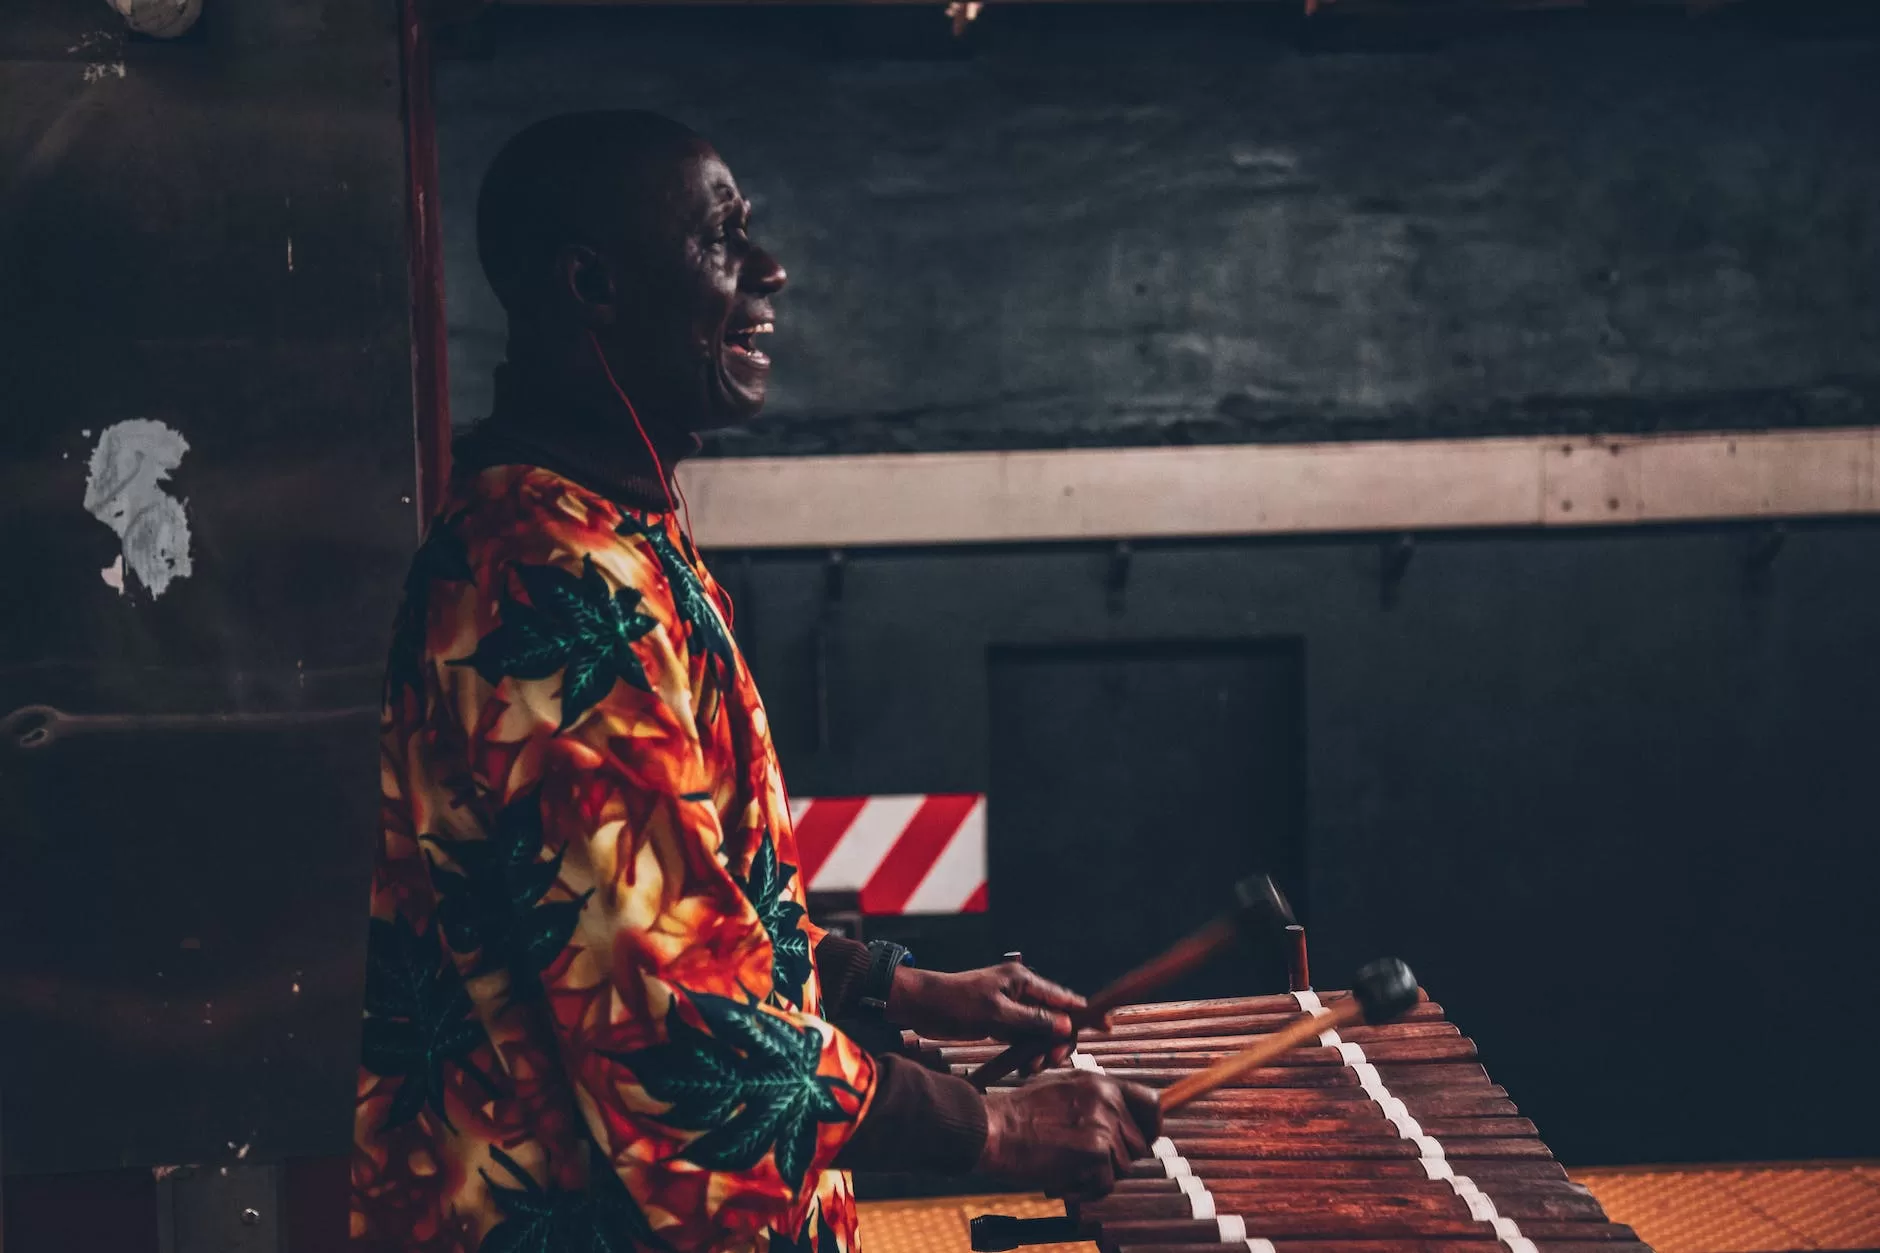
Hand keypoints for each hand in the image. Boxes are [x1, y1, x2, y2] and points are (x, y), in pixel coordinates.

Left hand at [886, 962, 1086, 1073]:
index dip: (1086, 1012)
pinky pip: (1023, 1038)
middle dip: (1058, 1041)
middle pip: (1055, 1018)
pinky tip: (1025, 1067)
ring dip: (1041, 1051)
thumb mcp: (996, 1014)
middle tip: (1051, 1060)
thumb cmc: (957, 1002)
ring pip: (1040, 1032)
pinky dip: (1027, 1052)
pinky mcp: (1000, 1023)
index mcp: (1023, 981)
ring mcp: (1011, 1008)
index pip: (1063, 997)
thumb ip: (1032, 1020)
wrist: (922, 1006)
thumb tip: (1066, 1026)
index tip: (1107, 1025)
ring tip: (1033, 1068)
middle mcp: (1021, 992)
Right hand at [976, 1071, 1160, 1199]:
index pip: (1152, 1103)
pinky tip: (1063, 1181)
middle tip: (1086, 1163)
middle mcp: (1108, 1101)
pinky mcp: (1095, 1153)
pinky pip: (1106, 1185)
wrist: (994, 1128)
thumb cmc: (1020, 1114)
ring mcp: (1103, 1126)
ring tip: (1067, 1168)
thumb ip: (1096, 1102)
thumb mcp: (1064, 1090)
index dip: (1152, 1127)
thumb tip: (1123, 1124)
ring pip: (1123, 1167)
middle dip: (1117, 1160)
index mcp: (1102, 1083)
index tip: (1145, 1141)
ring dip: (1099, 1176)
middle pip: (1139, 1145)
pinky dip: (1086, 1190)